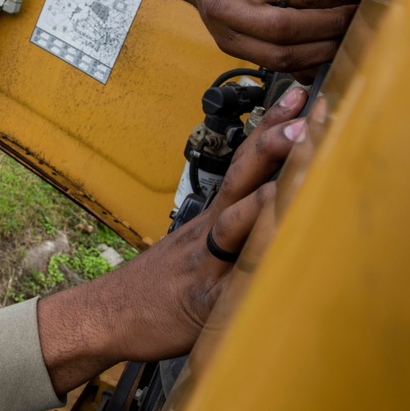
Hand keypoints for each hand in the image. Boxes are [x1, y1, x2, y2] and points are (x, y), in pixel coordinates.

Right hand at [36, 85, 308, 394]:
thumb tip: (271, 218)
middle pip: (242, 174)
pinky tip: (272, 233)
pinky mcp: (205, 297)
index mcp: (213, 218)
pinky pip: (232, 271)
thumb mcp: (196, 253)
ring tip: (296, 153)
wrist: (105, 315)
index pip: (246, 164)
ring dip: (269, 180)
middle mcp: (210, 230)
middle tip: (304, 107)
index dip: (271, 128)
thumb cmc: (155, 289)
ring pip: (239, 213)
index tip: (298, 95)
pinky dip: (251, 249)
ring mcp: (207, 260)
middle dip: (274, 137)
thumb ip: (231, 236)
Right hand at [149, 0, 357, 71]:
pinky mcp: (230, 49)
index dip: (329, 3)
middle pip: (284, 33)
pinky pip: (271, 65)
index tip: (356, 4)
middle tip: (356, 26)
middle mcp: (227, 11)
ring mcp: (226, 35)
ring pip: (278, 58)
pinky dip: (301, 65)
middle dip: (327, 33)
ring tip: (343, 44)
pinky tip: (321, 57)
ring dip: (317, 54)